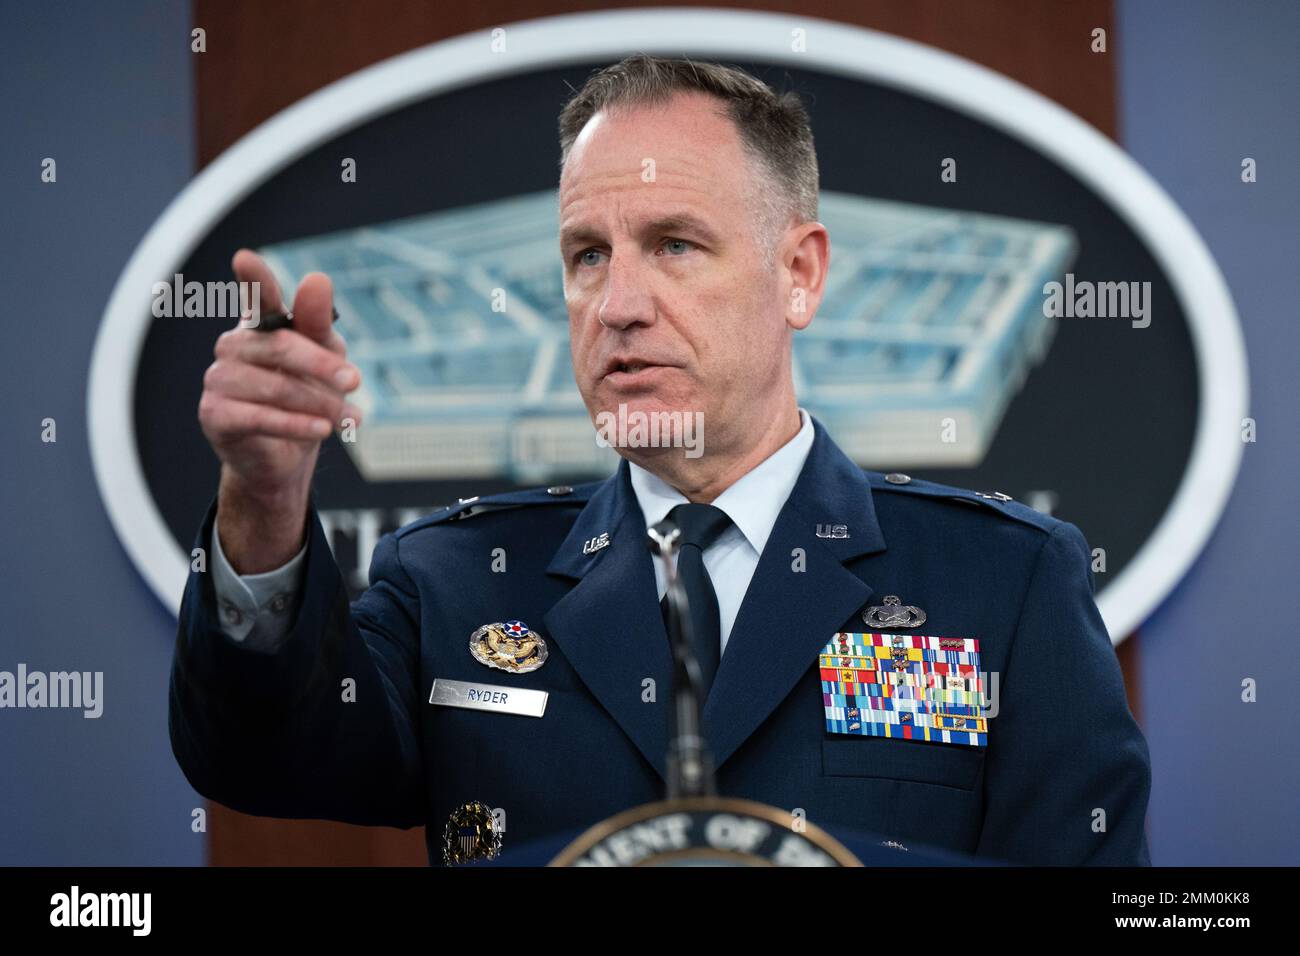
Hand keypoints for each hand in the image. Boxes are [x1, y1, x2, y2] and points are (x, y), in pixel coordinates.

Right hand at [198, 249, 362, 570]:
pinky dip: (296, 425)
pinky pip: (259, 417)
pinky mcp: (213, 414)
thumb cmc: (308, 397)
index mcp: (260, 325)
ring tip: (349, 418)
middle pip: (281, 346)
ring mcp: (218, 379)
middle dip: (323, 366)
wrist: (286, 457)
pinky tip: (323, 430)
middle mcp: (232, 346)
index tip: (245, 259)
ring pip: (276, 387)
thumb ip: (319, 323)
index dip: (253, 279)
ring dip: (320, 404)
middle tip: (355, 381)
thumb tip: (317, 279)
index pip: (257, 296)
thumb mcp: (326, 357)